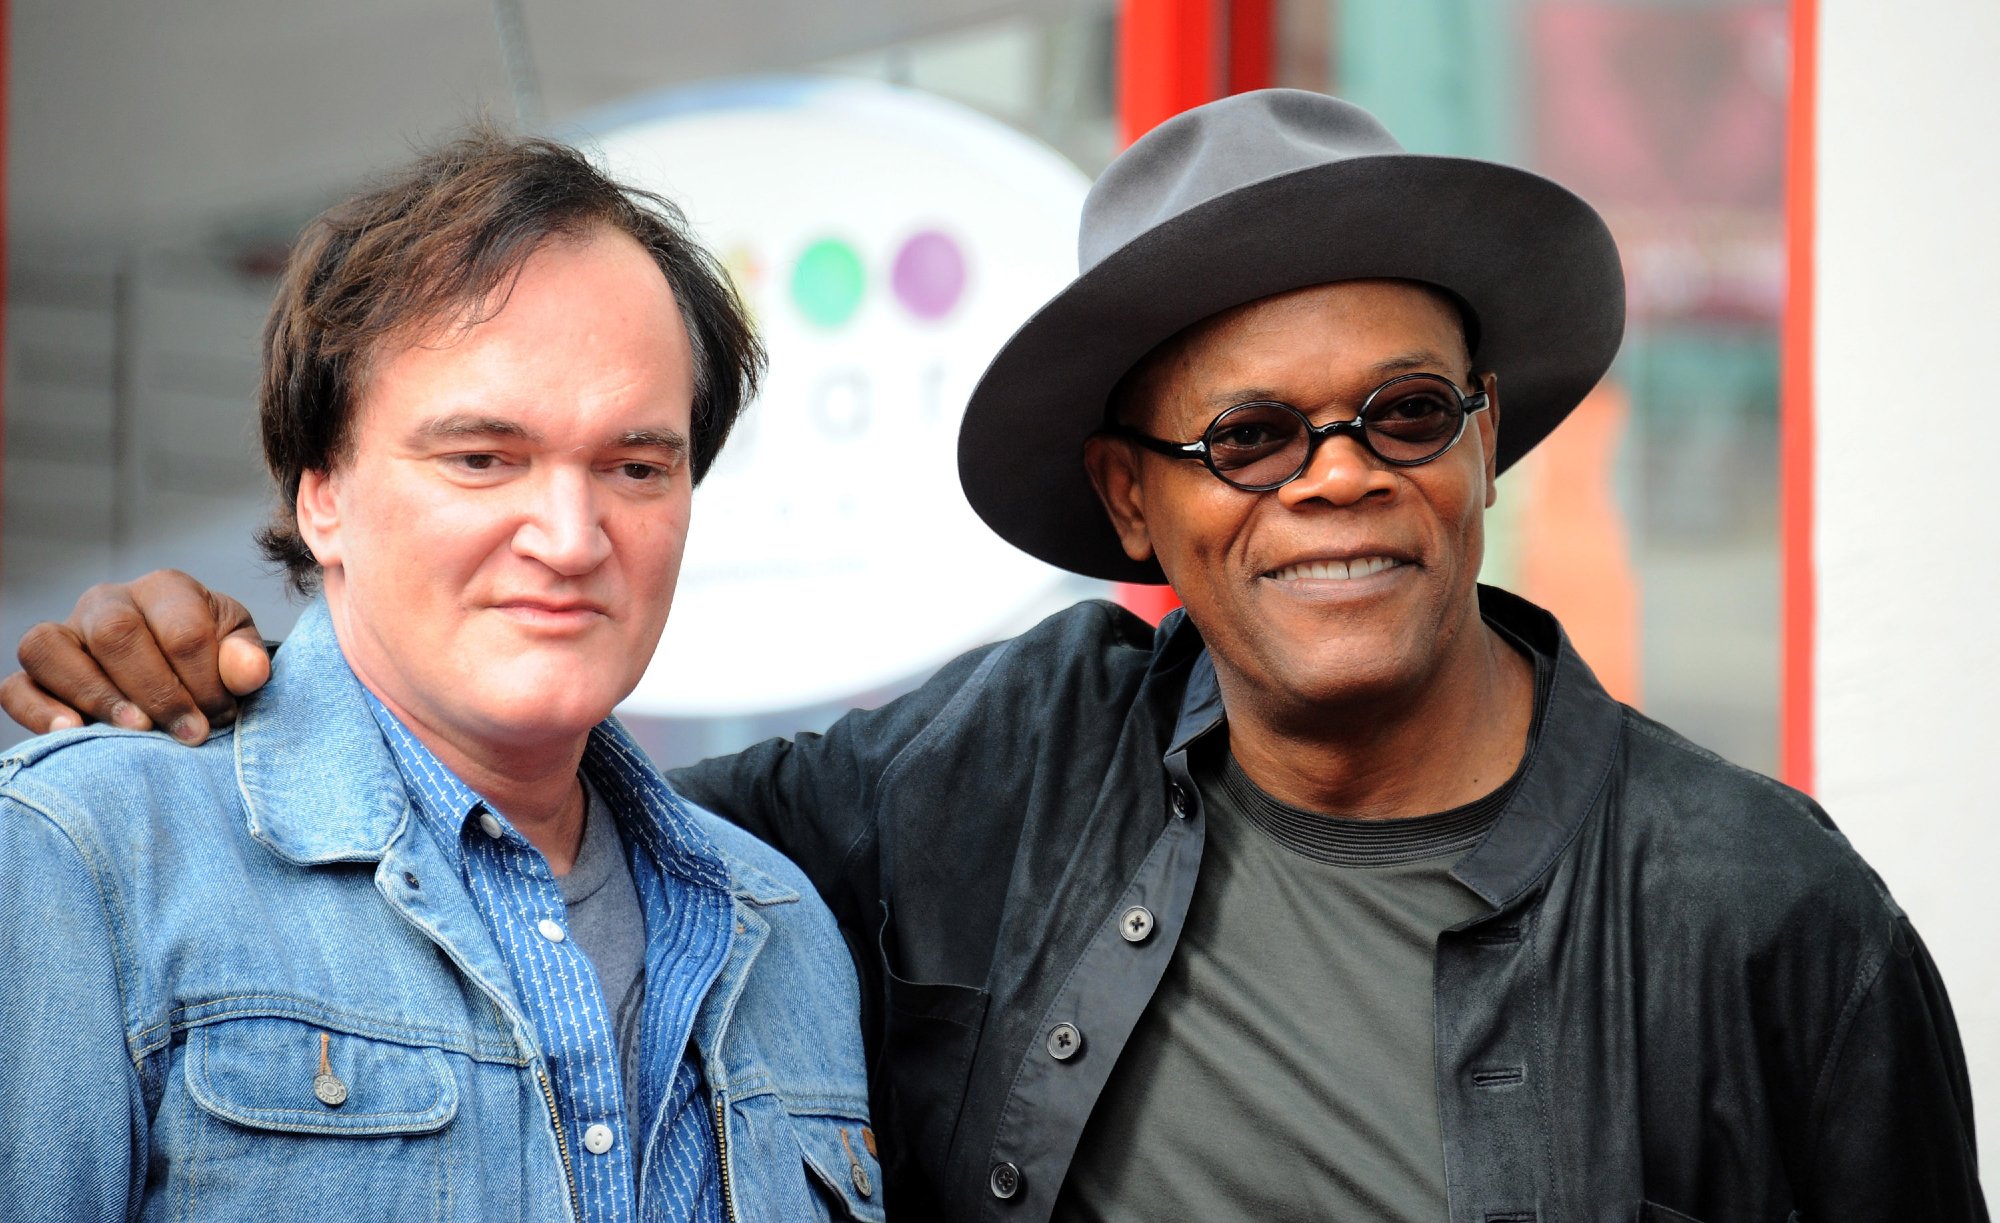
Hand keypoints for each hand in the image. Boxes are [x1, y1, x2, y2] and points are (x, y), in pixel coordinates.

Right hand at [1, 570, 271, 741]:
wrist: (187, 675)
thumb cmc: (215, 659)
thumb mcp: (240, 652)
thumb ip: (246, 659)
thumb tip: (249, 673)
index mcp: (165, 589)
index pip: (181, 628)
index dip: (204, 679)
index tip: (222, 717)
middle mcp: (107, 602)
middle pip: (117, 634)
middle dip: (158, 690)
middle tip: (190, 734)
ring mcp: (65, 634)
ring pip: (50, 648)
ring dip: (97, 694)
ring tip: (137, 730)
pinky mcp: (37, 673)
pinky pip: (15, 685)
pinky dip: (36, 709)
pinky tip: (71, 731)